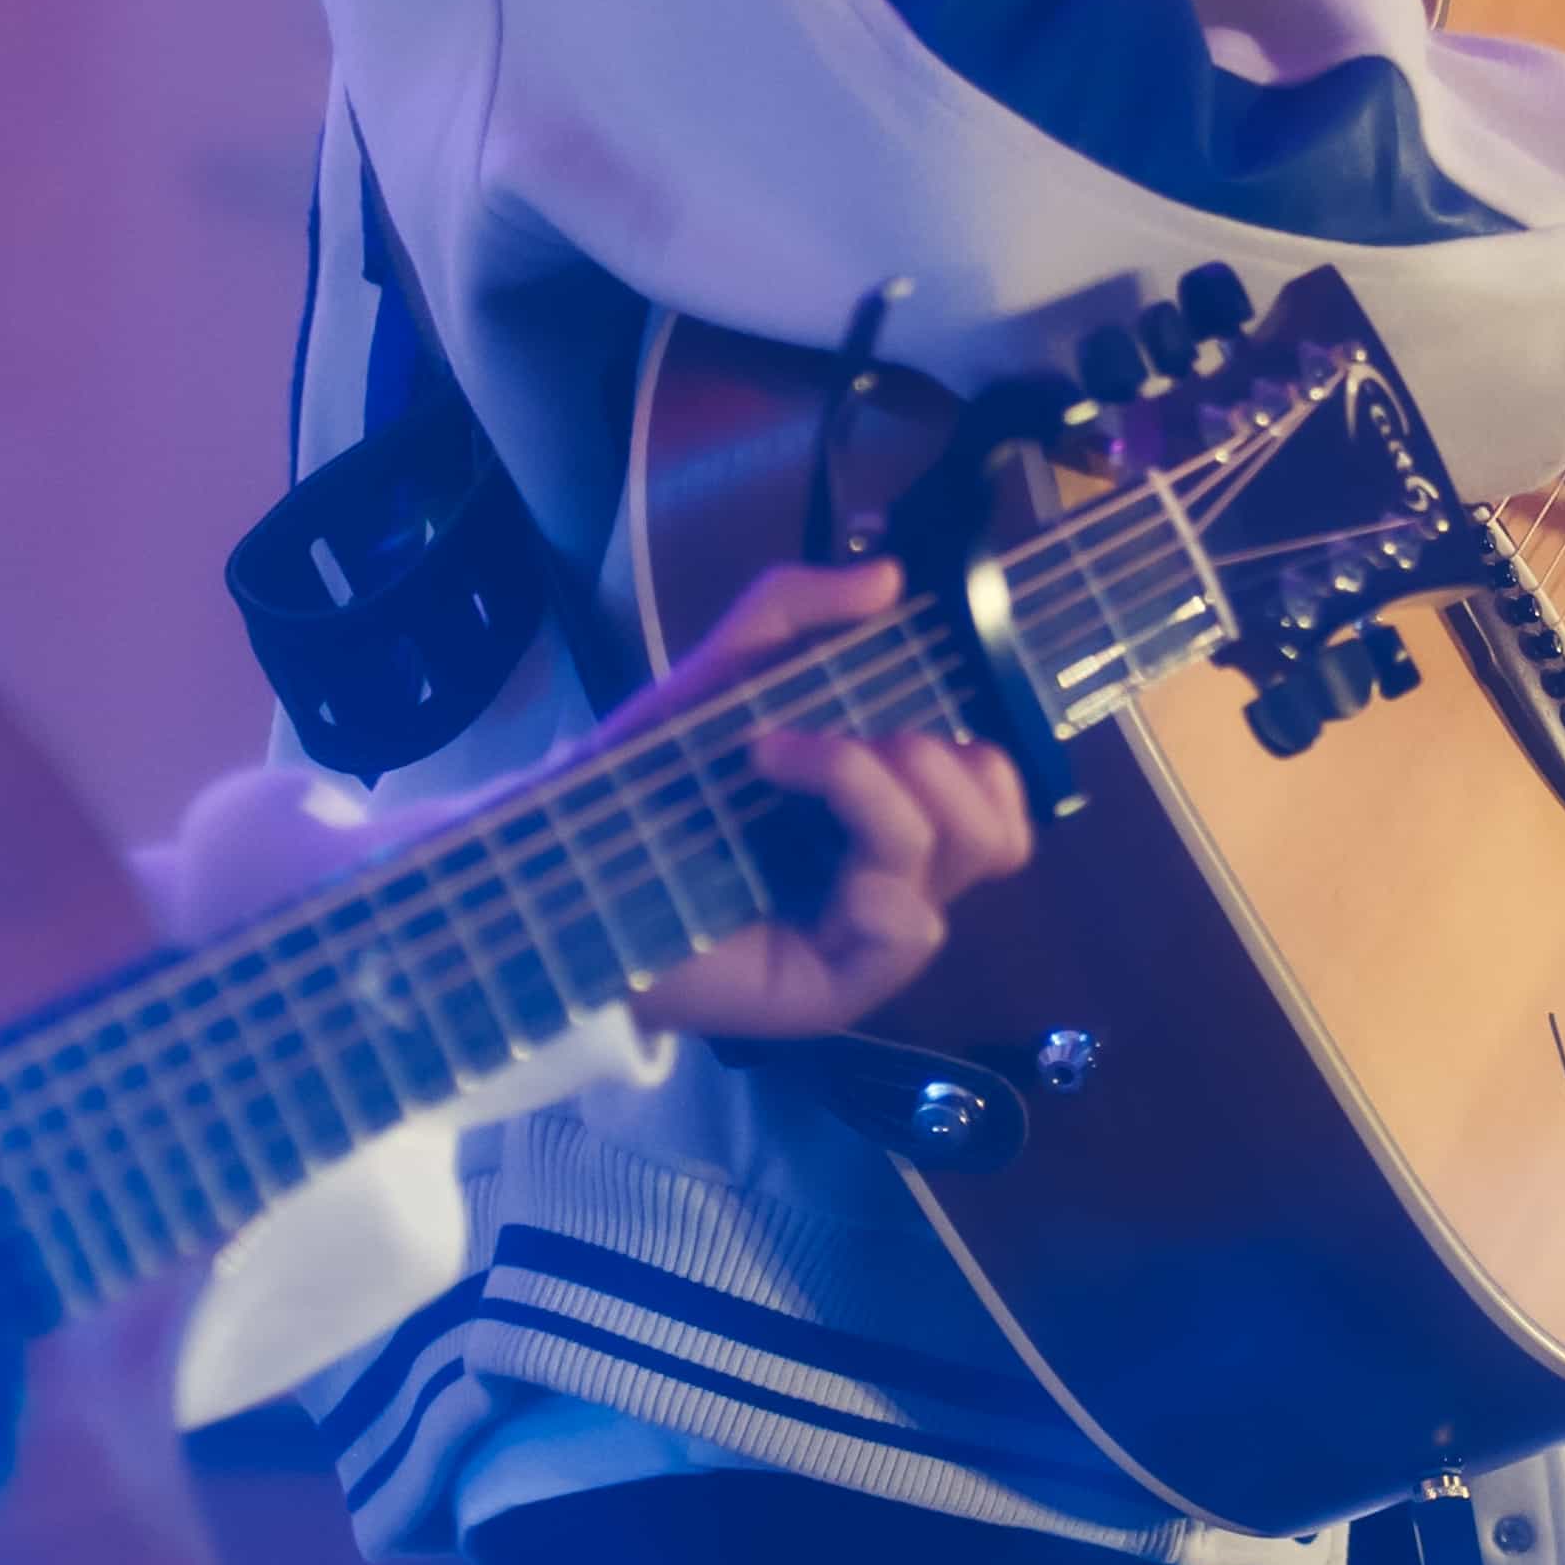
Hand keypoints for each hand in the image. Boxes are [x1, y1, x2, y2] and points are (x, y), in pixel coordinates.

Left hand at [617, 563, 1041, 1039]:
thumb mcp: (727, 670)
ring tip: (781, 761)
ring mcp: (868, 940)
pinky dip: (872, 863)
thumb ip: (797, 610)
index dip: (977, 750)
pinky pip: (912, 929)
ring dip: (877, 786)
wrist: (565, 859)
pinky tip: (799, 839)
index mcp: (887, 820)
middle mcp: (893, 881)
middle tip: (832, 742)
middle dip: (931, 758)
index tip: (895, 708)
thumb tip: (892, 576)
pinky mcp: (837, 989)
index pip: (997, 799)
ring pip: (956, 859)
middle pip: (1000, 833)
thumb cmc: (650, 779)